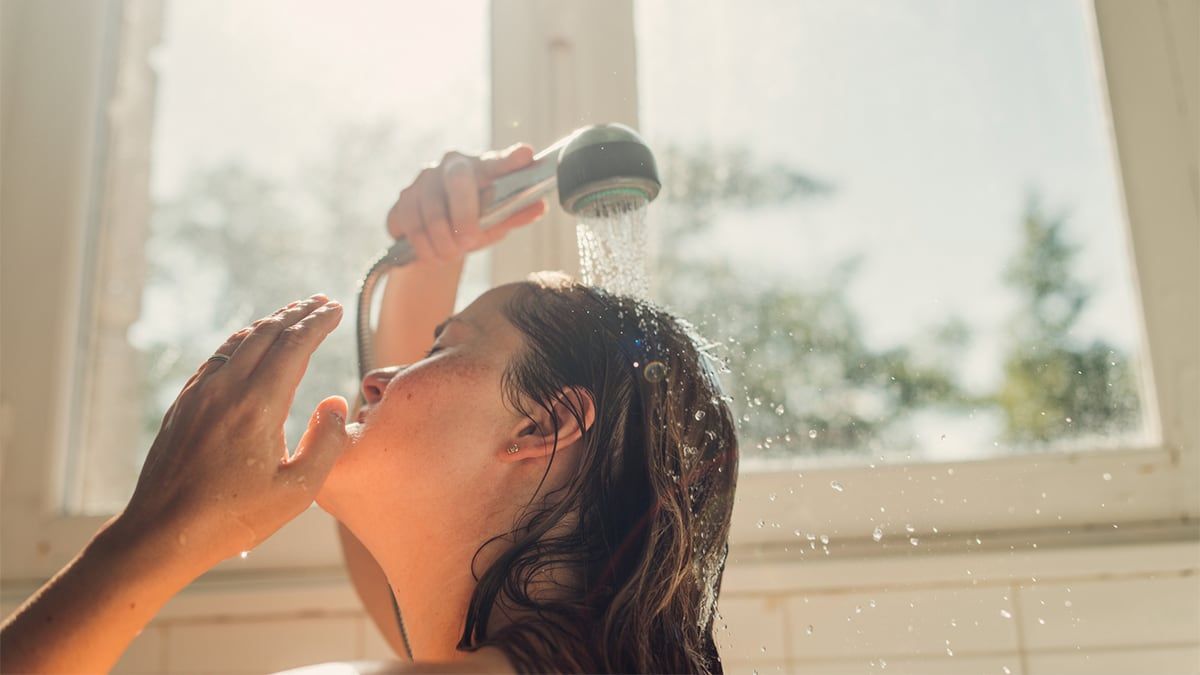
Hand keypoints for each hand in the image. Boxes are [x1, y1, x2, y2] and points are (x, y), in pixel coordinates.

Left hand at [113, 295, 348, 566]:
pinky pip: (217, 358)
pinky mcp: (183, 405)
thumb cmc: (233, 517)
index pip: (294, 346)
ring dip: (269, 323)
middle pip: (266, 334)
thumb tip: (335, 402)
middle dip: (297, 313)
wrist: (162, 532)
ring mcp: (199, 394)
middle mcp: (226, 390)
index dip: (317, 323)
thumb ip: (326, 443)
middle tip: (320, 303)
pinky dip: (242, 341)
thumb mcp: (298, 492)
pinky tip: (248, 345)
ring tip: (290, 315)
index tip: (336, 309)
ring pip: (239, 342)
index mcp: (258, 406)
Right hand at [386, 143, 548, 263]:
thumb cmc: (474, 221)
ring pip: (429, 210)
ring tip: (450, 255)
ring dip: (441, 241)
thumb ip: (516, 214)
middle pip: (457, 182)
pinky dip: (421, 245)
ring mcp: (423, 179)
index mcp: (481, 167)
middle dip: (463, 218)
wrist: (437, 237)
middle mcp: (451, 165)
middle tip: (469, 243)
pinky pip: (407, 222)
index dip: (511, 159)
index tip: (526, 155)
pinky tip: (431, 253)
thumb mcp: (497, 220)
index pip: (497, 161)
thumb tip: (541, 206)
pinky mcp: (402, 199)